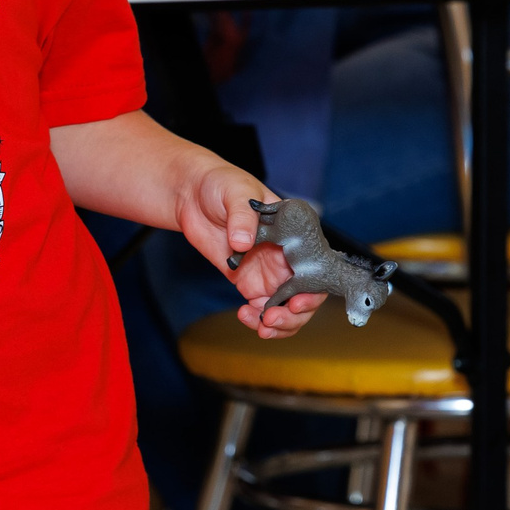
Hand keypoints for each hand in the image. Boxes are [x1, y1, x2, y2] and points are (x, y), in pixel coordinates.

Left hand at [176, 162, 322, 340]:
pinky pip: (262, 307)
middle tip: (275, 318)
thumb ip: (242, 217)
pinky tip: (247, 316)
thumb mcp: (235, 192)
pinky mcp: (248, 281)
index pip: (316, 265)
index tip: (299, 300)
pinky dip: (258, 318)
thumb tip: (243, 242)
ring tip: (263, 326)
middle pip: (306, 293)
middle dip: (297, 313)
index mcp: (295, 233)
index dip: (314, 287)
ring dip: (280, 323)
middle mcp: (287, 256)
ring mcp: (269, 271)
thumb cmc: (221, 184)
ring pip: (286, 306)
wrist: (192, 194)